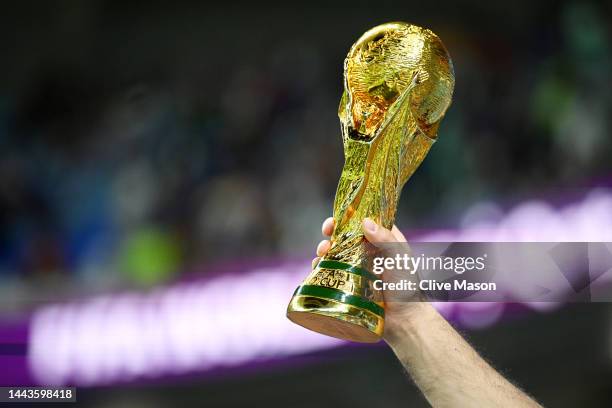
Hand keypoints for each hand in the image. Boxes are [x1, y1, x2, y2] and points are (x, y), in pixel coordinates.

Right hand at [313, 217, 431, 341]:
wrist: (402, 319)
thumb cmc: (407, 287)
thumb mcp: (399, 258)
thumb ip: (386, 239)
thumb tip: (365, 222)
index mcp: (383, 240)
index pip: (364, 221)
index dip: (350, 216)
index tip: (339, 216)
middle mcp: (368, 251)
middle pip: (346, 235)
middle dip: (333, 231)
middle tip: (327, 231)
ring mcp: (356, 267)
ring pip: (335, 252)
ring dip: (325, 248)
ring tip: (322, 252)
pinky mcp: (347, 283)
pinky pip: (331, 272)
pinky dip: (321, 267)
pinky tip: (318, 267)